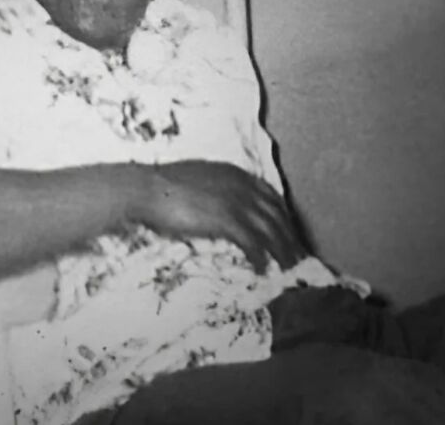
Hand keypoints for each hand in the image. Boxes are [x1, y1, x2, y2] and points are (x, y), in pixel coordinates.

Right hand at [140, 159, 304, 271]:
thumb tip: (220, 206)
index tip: (287, 230)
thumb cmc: (163, 186)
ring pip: (270, 229)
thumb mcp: (198, 182)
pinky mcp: (227, 220)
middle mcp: (240, 185)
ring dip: (282, 250)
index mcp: (234, 173)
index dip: (282, 214)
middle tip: (296, 254)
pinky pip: (253, 243)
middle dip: (289, 235)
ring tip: (287, 267)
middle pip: (276, 213)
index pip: (269, 195)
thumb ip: (215, 190)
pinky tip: (261, 270)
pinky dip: (260, 258)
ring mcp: (235, 202)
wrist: (148, 189)